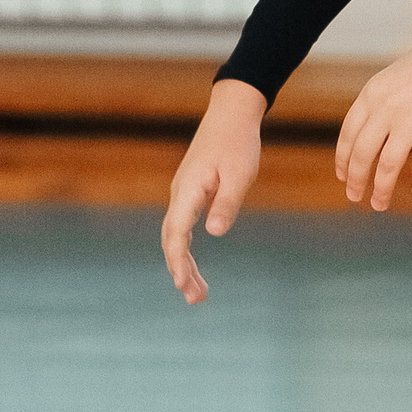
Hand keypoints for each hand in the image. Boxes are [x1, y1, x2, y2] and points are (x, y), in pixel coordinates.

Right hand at [161, 79, 267, 304]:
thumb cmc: (238, 142)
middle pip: (172, 239)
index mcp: (189, 189)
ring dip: (183, 264)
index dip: (178, 260)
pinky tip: (194, 265)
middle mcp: (180, 192)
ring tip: (198, 292)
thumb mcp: (239, 174)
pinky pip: (182, 226)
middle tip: (196, 299)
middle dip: (180, 270)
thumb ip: (227, 203)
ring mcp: (183, 192)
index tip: (183, 284)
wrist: (232, 112)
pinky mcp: (191, 191)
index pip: (177, 232)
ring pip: (175, 234)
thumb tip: (214, 233)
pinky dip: (186, 249)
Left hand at [335, 10, 411, 211]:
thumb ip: (384, 102)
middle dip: (356, 180)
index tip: (342, 175)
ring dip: (380, 190)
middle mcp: (386, 109)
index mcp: (373, 93)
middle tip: (355, 197)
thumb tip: (379, 133)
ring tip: (379, 204)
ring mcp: (410, 121)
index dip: (342, 159)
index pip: (348, 134)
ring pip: (386, 166)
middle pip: (361, 154)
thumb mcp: (397, 76)